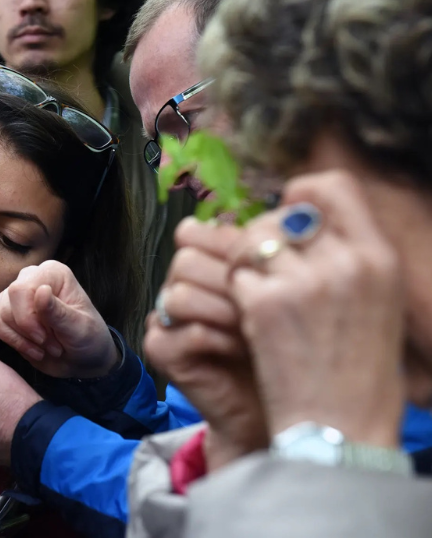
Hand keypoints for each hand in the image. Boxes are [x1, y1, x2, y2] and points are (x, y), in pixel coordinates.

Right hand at [0, 261, 118, 377]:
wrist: (86, 360)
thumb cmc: (89, 340)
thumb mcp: (81, 329)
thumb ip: (60, 313)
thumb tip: (41, 293)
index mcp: (49, 273)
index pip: (20, 290)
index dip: (29, 320)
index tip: (48, 340)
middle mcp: (28, 279)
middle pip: (3, 305)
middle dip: (22, 333)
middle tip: (46, 347)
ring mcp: (13, 298)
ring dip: (13, 340)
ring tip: (38, 349)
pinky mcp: (3, 318)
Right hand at [145, 218, 267, 469]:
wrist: (276, 406)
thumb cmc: (287, 345)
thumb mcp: (281, 290)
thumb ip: (274, 252)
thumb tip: (294, 205)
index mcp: (202, 265)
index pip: (195, 233)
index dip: (231, 244)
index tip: (272, 263)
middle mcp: (178, 287)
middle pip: (185, 259)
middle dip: (230, 277)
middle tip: (266, 297)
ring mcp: (166, 319)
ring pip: (180, 292)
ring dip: (226, 307)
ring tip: (258, 325)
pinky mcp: (162, 351)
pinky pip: (185, 330)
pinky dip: (220, 336)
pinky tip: (246, 346)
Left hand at [229, 171, 404, 446]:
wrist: (341, 427)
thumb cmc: (357, 370)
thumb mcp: (378, 303)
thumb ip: (349, 257)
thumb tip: (303, 217)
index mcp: (379, 258)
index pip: (335, 186)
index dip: (301, 192)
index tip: (286, 211)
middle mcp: (345, 262)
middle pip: (281, 215)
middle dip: (263, 237)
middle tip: (261, 265)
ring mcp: (304, 282)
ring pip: (251, 241)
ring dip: (244, 262)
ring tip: (253, 290)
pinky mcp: (266, 305)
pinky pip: (236, 275)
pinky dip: (234, 291)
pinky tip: (247, 314)